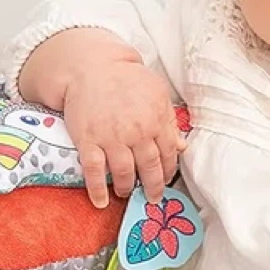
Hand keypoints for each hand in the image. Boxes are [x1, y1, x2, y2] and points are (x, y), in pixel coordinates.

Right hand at [63, 57, 184, 208]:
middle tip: (152, 197)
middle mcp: (137, 132)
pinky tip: (101, 201)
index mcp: (156, 121)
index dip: (168, 171)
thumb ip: (169, 121)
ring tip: (127, 192)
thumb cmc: (126, 79)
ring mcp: (111, 137)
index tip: (166, 180)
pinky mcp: (88, 140)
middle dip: (153, 187)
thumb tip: (181, 146)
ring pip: (123, 173)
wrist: (92, 68)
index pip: (168, 155)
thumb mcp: (157, 94)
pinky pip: (94, 170)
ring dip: (127, 187)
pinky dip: (98, 189)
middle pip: (149, 168)